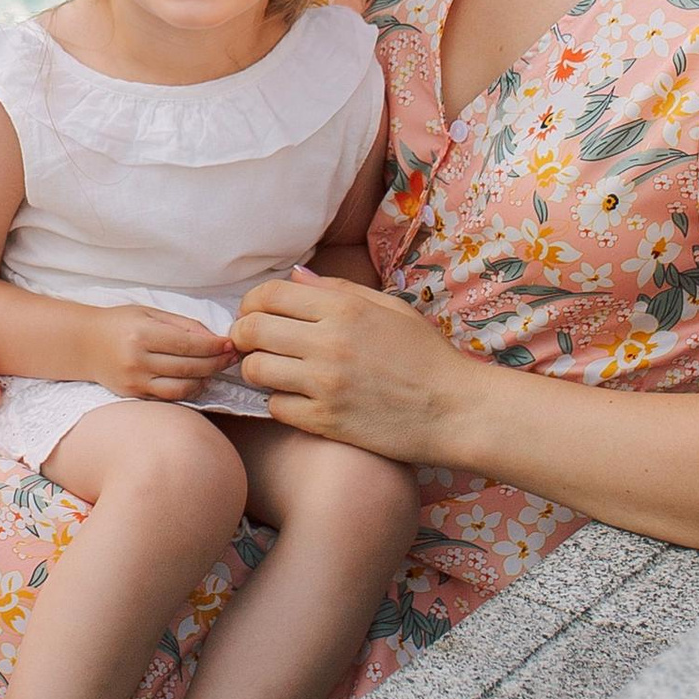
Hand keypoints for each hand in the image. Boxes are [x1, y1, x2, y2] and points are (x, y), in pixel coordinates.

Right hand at [87, 305, 239, 404]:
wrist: (84, 344)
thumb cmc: (118, 323)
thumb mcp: (148, 312)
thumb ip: (181, 324)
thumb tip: (212, 337)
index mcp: (142, 334)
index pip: (187, 343)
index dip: (213, 346)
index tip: (230, 344)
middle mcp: (137, 360)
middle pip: (188, 367)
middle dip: (216, 362)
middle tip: (232, 357)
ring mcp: (135, 381)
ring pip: (182, 388)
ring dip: (206, 379)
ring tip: (216, 368)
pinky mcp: (134, 395)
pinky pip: (169, 397)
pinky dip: (189, 390)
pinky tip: (198, 380)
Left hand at [230, 268, 473, 465]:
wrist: (456, 410)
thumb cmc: (425, 356)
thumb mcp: (389, 308)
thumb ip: (338, 289)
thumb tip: (296, 276)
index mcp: (344, 308)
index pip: (268, 295)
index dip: (251, 303)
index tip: (255, 314)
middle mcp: (329, 342)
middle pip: (251, 330)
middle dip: (243, 336)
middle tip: (251, 344)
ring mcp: (325, 384)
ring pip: (255, 370)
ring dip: (257, 370)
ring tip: (274, 372)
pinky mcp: (326, 421)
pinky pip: (275, 407)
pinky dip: (279, 402)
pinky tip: (296, 399)